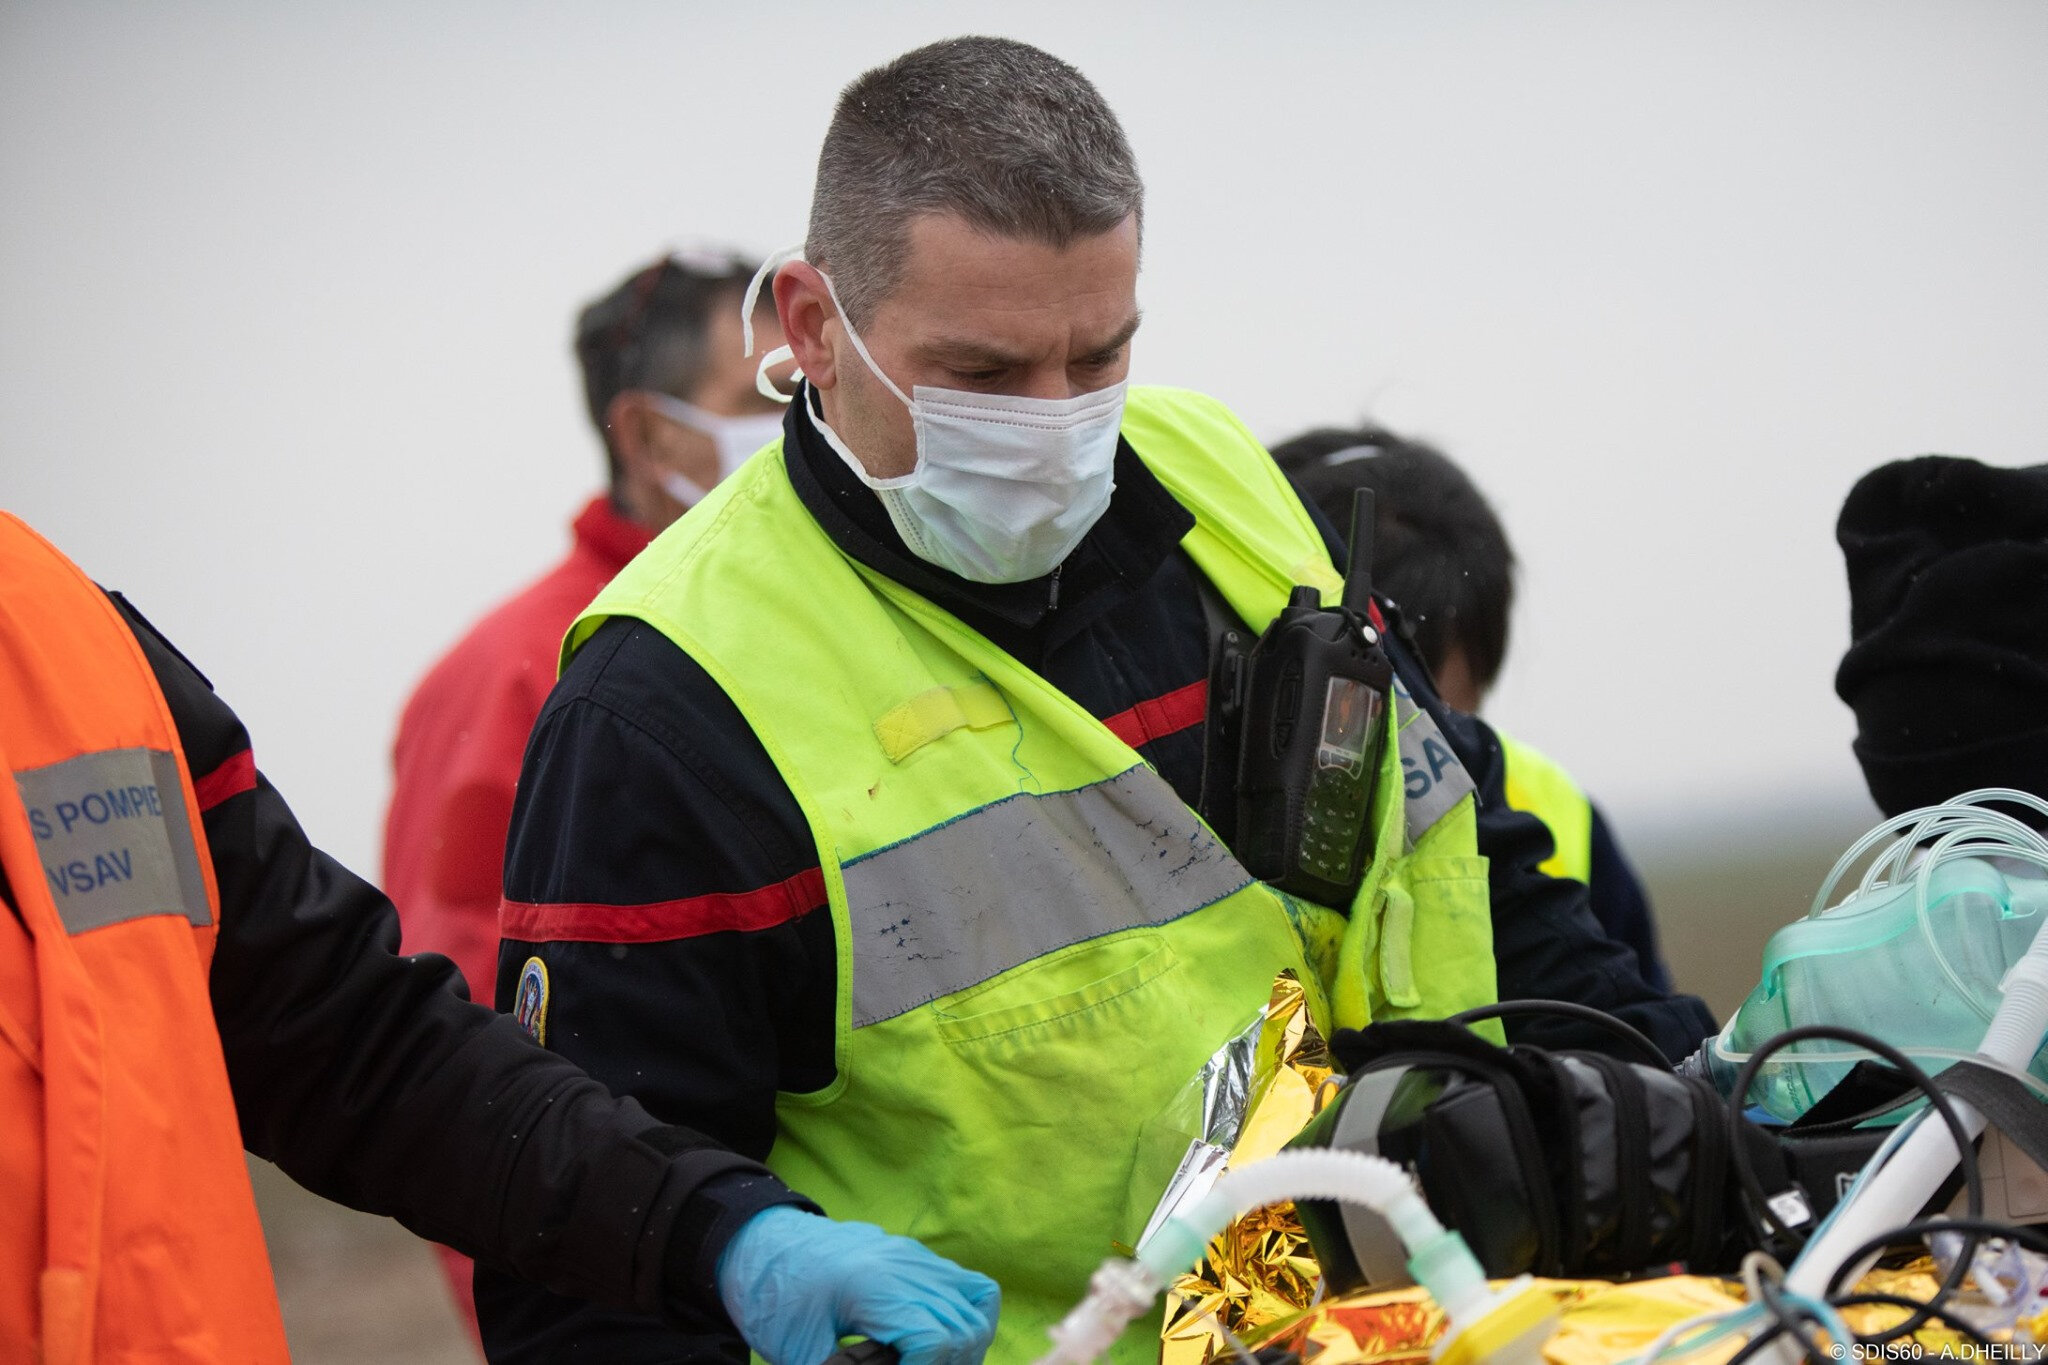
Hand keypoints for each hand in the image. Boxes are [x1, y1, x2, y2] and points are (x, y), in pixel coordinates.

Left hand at [716, 1206, 999, 1364]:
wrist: (761, 1246)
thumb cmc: (774, 1299)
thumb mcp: (798, 1351)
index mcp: (872, 1286)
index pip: (934, 1339)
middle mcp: (904, 1264)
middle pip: (963, 1327)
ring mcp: (916, 1256)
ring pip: (978, 1302)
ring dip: (966, 1345)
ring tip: (934, 1364)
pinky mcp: (917, 1256)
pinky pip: (970, 1284)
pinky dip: (970, 1317)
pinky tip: (945, 1343)